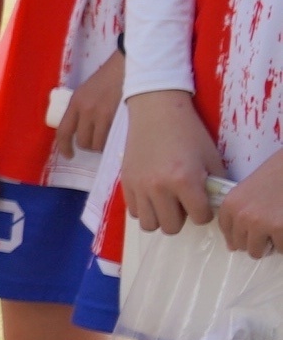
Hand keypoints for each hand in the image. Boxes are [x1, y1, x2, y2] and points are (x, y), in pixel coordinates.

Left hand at [53, 49, 125, 161]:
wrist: (128, 65)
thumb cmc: (109, 78)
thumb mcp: (87, 92)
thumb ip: (82, 109)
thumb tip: (81, 131)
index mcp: (75, 102)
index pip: (63, 131)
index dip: (64, 147)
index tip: (69, 155)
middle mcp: (86, 109)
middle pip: (82, 141)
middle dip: (88, 146)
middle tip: (96, 142)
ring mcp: (102, 113)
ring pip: (97, 143)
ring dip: (101, 145)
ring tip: (108, 139)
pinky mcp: (117, 116)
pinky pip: (111, 138)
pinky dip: (112, 142)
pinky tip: (116, 137)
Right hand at [122, 89, 225, 235]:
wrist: (156, 112)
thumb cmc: (189, 132)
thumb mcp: (211, 157)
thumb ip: (214, 185)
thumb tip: (213, 205)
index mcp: (185, 180)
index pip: (200, 218)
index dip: (205, 211)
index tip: (203, 200)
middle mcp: (159, 187)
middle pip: (171, 227)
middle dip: (181, 217)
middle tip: (183, 201)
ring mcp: (139, 186)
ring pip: (149, 225)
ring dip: (160, 217)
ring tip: (166, 202)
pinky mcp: (126, 183)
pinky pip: (134, 212)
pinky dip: (145, 208)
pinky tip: (152, 194)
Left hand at [222, 151, 282, 258]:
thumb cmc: (277, 175)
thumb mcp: (249, 190)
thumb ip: (239, 213)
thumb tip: (232, 247)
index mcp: (230, 205)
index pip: (227, 233)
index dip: (241, 235)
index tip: (253, 230)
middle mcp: (241, 216)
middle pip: (241, 245)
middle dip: (256, 241)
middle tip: (270, 229)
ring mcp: (260, 224)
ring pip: (257, 252)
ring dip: (268, 244)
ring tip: (278, 227)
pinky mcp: (279, 229)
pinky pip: (279, 249)